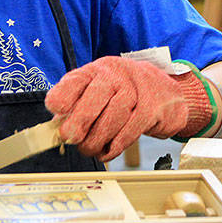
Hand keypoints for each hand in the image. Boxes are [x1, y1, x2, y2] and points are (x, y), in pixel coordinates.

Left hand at [46, 57, 210, 161]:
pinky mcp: (152, 107)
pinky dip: (116, 145)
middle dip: (80, 121)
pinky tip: (108, 151)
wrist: (166, 91)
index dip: (63, 96)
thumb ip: (78, 105)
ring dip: (98, 139)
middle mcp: (116, 75)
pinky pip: (131, 129)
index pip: (76, 80)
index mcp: (97, 70)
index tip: (56, 111)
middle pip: (95, 97)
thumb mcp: (99, 90)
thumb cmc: (126, 93)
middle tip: (70, 138)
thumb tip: (56, 128)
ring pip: (113, 116)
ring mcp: (137, 89)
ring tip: (90, 148)